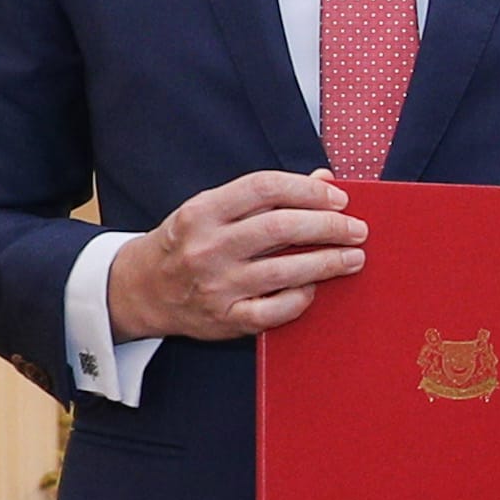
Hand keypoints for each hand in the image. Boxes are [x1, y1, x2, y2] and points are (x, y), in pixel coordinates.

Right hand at [108, 170, 364, 341]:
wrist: (141, 289)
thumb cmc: (188, 242)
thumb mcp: (213, 209)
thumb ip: (265, 196)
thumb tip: (325, 180)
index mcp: (203, 211)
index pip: (265, 188)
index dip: (308, 191)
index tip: (339, 198)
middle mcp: (207, 247)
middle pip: (280, 228)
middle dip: (329, 226)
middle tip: (357, 229)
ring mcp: (216, 286)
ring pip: (285, 271)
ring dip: (328, 263)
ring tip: (354, 258)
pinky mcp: (225, 319)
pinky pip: (276, 311)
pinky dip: (301, 298)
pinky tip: (316, 288)